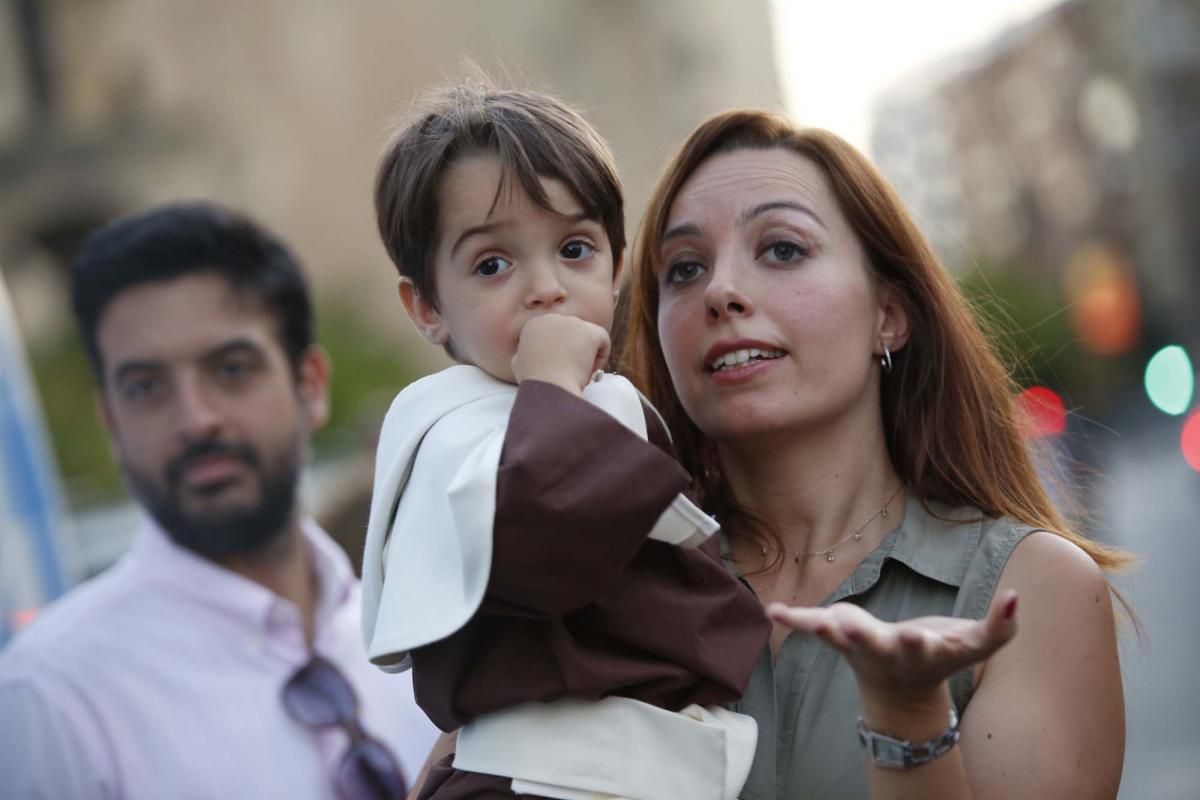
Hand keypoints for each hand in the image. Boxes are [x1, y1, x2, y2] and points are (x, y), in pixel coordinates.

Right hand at [512, 313, 610, 394]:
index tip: (556, 368)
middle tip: (571, 371)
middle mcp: (552, 317)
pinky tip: (590, 369)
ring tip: (578, 372)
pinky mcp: (589, 331)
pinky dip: (601, 356)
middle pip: (572, 333)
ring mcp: (571, 322)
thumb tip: (526, 353)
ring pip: (587, 336)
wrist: (549, 387)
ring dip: (586, 354)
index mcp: (534, 324)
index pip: (556, 334)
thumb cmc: (535, 381)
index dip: (559, 353)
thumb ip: (525, 352)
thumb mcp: (519, 364)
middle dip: (574, 351)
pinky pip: (603, 340)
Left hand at [767, 591, 1018, 713]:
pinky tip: (773, 610)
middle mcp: (887, 652)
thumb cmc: (939, 656)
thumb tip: (1018, 597)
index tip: (919, 636)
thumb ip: (1000, 626)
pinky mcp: (838, 637)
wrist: (900, 691)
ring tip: (811, 617)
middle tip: (848, 627)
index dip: (921, 643)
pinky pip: (813, 628)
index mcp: (921, 654)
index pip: (924, 650)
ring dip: (824, 628)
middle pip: (874, 645)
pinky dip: (795, 619)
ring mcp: (859, 647)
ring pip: (839, 639)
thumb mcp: (973, 646)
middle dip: (862, 636)